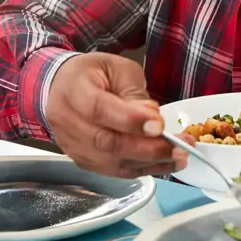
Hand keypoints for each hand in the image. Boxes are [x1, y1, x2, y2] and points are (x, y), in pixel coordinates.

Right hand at [44, 52, 188, 177]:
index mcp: (74, 89)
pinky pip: (113, 171)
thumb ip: (134, 94)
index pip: (99, 109)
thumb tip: (153, 120)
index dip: (130, 120)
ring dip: (149, 163)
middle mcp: (67, 121)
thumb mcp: (118, 69)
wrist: (60, 88)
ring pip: (111, 162)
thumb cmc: (92, 74)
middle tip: (179, 147)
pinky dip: (141, 169)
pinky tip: (163, 164)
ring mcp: (73, 145)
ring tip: (179, 158)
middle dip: (147, 149)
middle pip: (106, 142)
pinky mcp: (83, 161)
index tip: (159, 125)